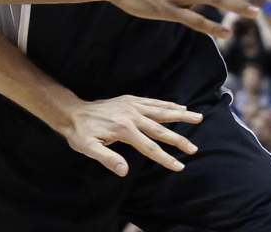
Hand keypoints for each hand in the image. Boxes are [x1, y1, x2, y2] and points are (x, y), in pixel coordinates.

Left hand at [60, 95, 202, 175]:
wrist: (72, 112)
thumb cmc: (80, 134)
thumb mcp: (88, 148)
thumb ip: (107, 159)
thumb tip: (124, 171)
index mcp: (123, 129)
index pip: (149, 147)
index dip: (165, 158)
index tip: (179, 166)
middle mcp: (131, 115)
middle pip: (160, 129)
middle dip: (178, 139)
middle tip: (194, 148)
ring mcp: (132, 105)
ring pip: (161, 111)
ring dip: (180, 115)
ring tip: (198, 117)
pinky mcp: (131, 99)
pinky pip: (153, 102)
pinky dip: (168, 104)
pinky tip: (180, 107)